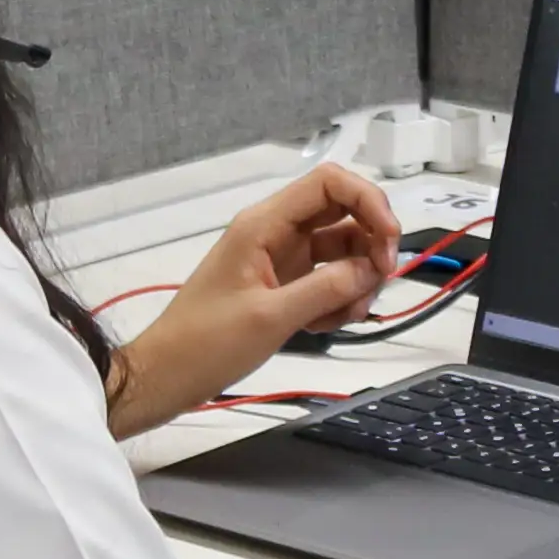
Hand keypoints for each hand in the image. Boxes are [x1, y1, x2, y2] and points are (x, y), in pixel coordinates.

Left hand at [106, 161, 396, 436]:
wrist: (167, 374)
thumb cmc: (206, 343)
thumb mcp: (271, 317)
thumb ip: (327, 289)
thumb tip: (373, 269)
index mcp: (264, 224)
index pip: (330, 183)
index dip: (369, 202)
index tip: (390, 243)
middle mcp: (276, 232)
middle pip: (343, 213)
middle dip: (371, 243)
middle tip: (379, 283)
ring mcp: (281, 258)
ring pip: (342, 249)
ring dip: (357, 278)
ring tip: (345, 315)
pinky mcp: (284, 284)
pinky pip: (328, 278)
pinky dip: (339, 298)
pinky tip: (324, 325)